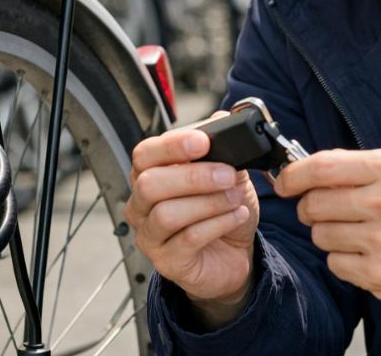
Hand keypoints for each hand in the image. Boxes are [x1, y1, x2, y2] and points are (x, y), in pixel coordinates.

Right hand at [123, 124, 260, 325]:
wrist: (234, 253)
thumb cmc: (222, 209)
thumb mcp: (227, 173)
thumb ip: (221, 148)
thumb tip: (222, 118)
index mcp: (149, 174)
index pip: (145, 154)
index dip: (172, 146)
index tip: (203, 142)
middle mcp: (141, 204)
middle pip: (150, 184)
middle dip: (194, 176)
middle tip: (228, 175)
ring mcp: (150, 235)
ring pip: (167, 214)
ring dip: (208, 202)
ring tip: (236, 199)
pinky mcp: (166, 262)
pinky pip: (188, 239)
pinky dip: (218, 224)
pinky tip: (238, 216)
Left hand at [275, 148, 380, 324]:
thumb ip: (360, 167)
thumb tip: (306, 169)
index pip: (321, 166)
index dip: (293, 175)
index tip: (284, 182)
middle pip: (313, 204)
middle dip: (310, 208)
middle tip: (325, 211)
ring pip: (320, 235)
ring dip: (329, 234)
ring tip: (357, 233)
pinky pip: (335, 264)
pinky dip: (344, 260)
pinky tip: (368, 254)